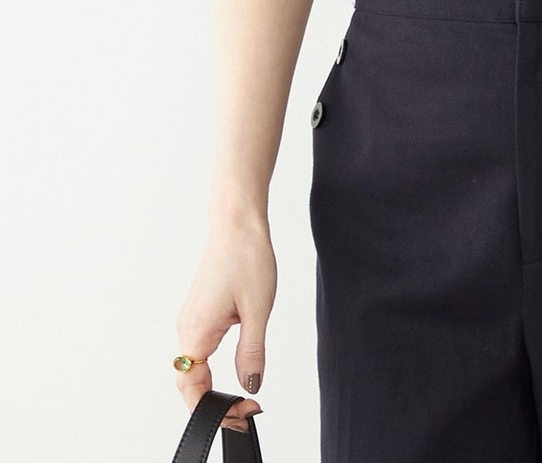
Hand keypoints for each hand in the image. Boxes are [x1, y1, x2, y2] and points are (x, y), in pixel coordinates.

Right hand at [175, 215, 276, 431]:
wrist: (238, 223)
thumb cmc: (246, 258)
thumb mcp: (258, 310)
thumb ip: (251, 352)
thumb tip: (250, 385)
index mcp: (196, 331)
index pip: (192, 387)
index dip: (213, 408)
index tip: (239, 416)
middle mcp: (186, 327)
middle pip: (188, 381)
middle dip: (211, 403)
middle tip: (244, 412)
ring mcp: (191, 318)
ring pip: (192, 366)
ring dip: (211, 385)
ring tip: (240, 397)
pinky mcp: (199, 310)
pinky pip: (198, 349)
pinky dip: (210, 366)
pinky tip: (230, 368)